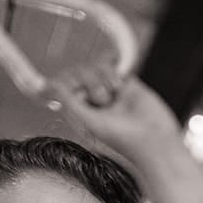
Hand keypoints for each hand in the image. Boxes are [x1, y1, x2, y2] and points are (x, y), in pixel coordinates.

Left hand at [49, 67, 180, 173]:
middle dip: (88, 83)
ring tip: (115, 97)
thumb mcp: (88, 121)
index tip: (75, 90)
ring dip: (103, 79)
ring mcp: (108, 90)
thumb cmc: (122, 138)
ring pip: (94, 66)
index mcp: (78, 111)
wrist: (155, 138)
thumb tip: (47, 84)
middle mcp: (91, 100)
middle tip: (103, 101)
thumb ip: (67, 100)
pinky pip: (110, 64)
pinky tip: (119, 85)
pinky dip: (112, 71)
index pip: (62, 85)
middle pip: (77, 73)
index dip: (66, 82)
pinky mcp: (125, 81)